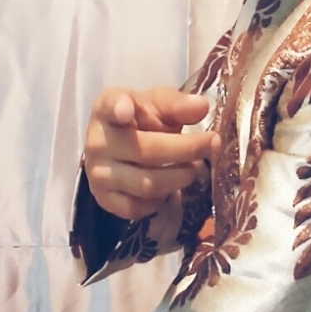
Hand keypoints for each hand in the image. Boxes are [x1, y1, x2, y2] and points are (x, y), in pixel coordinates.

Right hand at [84, 85, 219, 220]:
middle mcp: (97, 142)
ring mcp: (97, 174)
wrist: (117, 146)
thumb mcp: (158, 103)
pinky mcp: (104, 200)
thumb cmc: (140, 118)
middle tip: (214, 143)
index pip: (110, 106)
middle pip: (146, 151)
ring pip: (147, 183)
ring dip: (179, 177)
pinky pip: (139, 207)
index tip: (126, 110)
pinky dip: (162, 199)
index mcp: (106, 108)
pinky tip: (170, 184)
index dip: (119, 108)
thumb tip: (201, 107)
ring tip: (194, 167)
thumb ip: (177, 104)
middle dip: (187, 149)